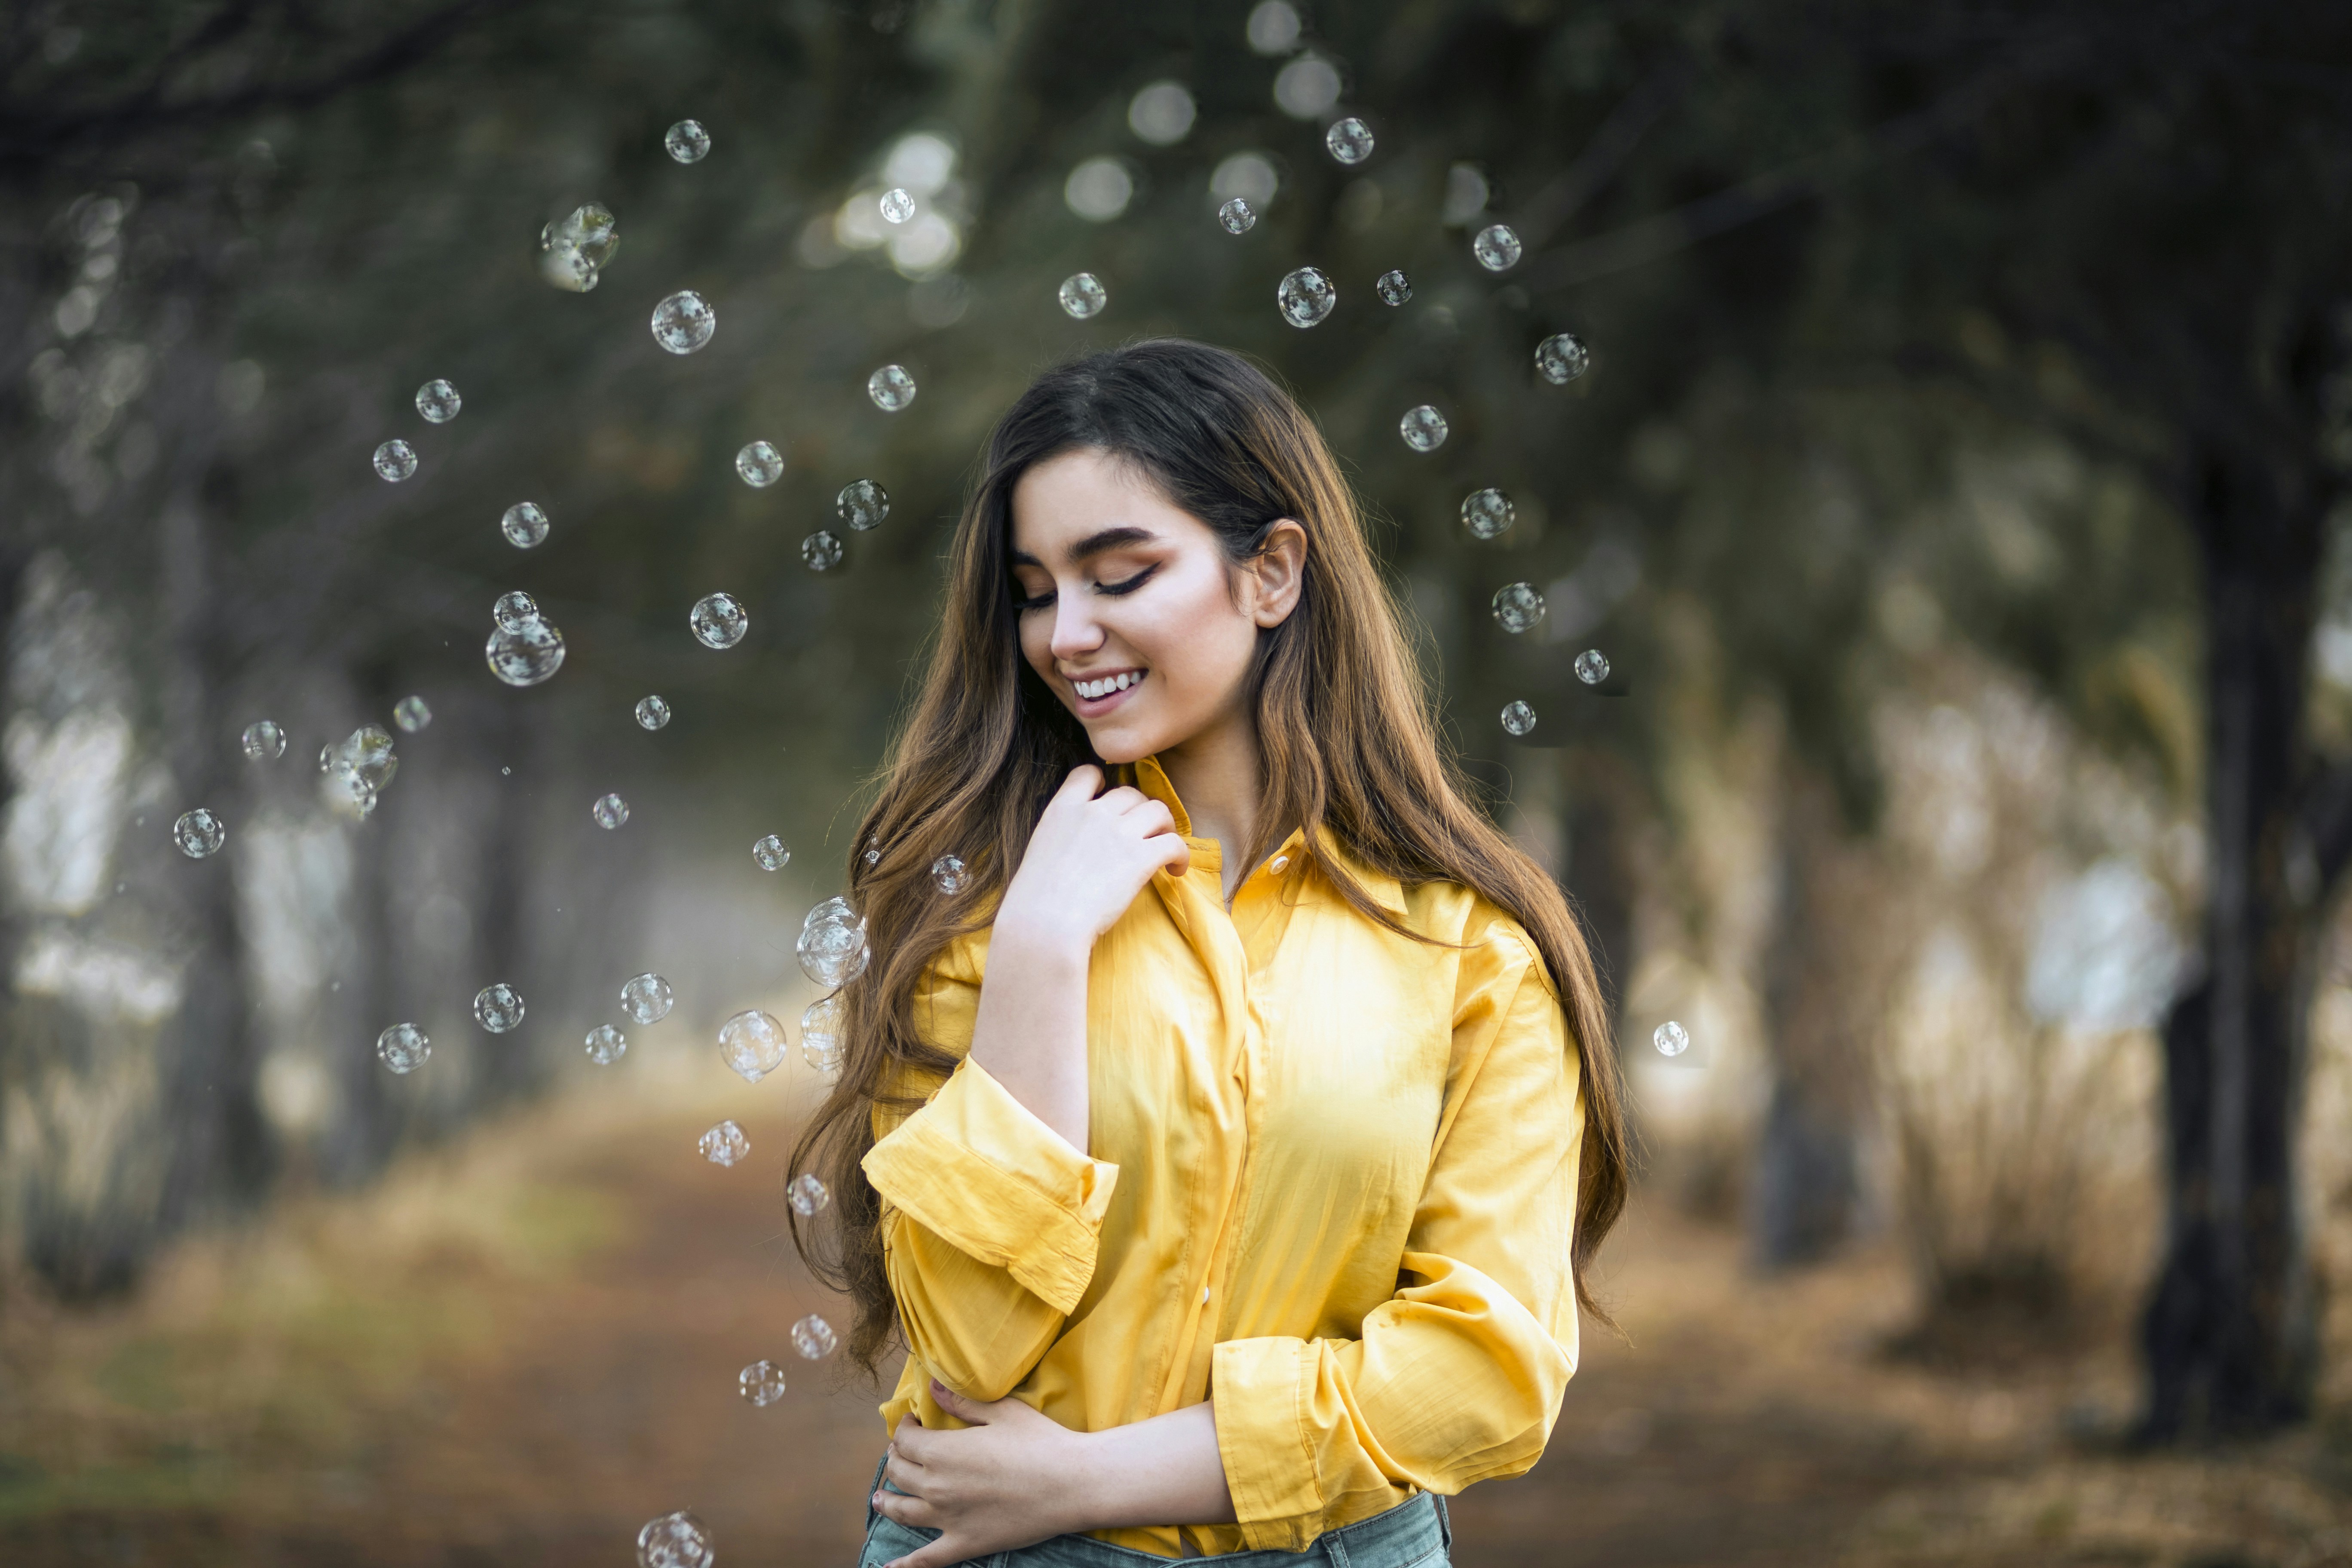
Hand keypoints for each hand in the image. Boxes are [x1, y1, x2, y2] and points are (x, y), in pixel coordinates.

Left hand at [872, 1382, 1089, 1567]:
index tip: (913, 1424)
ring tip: (879, 1499)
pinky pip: (926, 1560)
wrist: (1071, 1484)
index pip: (904, 1441)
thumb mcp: (1001, 1411)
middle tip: (903, 1453)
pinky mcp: (964, 1544)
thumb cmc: (1039, 1441)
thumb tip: (932, 1388)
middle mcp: (936, 1487)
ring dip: (886, 1502)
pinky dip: (904, 1567)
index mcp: (942, 1452)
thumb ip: (962, 1403)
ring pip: (903, 1511)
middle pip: (899, 1473)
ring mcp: (948, 1519)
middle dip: (896, 1459)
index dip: (904, 1429)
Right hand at [996, 766, 1190, 952]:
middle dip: (1140, 810)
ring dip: (1165, 827)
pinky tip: (1175, 871)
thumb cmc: (1035, 903)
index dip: (1104, 783)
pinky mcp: (1141, 857)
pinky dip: (1181, 855)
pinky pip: (1175, 843)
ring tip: (1163, 848)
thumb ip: (1064, 837)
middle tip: (1144, 834)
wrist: (1044, 925)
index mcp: (1062, 809)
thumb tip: (1084, 848)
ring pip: (1159, 810)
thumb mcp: (1041, 853)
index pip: (1088, 774)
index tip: (1111, 803)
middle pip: (1131, 793)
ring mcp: (1118, 832)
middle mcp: (1092, 813)